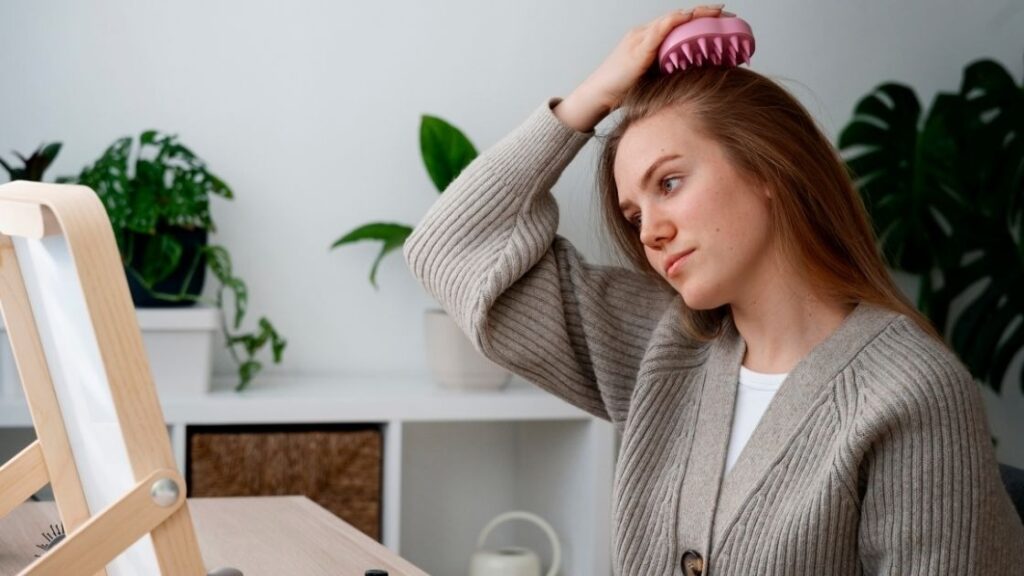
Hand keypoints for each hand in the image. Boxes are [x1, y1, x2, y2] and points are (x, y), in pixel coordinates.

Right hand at [554, 5, 729, 131]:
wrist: (599, 96)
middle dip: (703, 13)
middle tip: (727, 12)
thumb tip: (694, 77)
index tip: (721, 19)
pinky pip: (658, 31)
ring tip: (715, 12)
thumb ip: (669, 72)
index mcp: (648, 41)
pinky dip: (673, 22)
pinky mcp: (637, 49)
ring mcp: (640, 39)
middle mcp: (644, 34)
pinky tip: (688, 18)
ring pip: (671, 20)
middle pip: (678, 18)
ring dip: (695, 14)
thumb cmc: (622, 91)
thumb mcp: (653, 79)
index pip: (678, 25)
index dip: (699, 20)